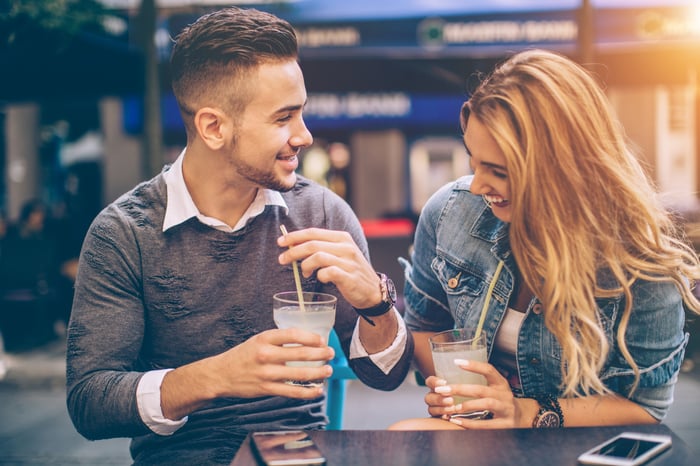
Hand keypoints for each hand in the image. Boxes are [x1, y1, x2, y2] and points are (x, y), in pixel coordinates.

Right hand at [210, 328, 333, 397]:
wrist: (221, 374)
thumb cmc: (244, 355)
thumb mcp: (258, 340)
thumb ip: (279, 340)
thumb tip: (306, 340)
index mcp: (265, 338)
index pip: (293, 334)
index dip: (312, 337)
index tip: (322, 340)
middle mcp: (266, 354)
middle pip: (301, 354)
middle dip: (321, 354)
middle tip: (331, 353)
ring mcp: (267, 373)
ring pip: (300, 374)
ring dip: (318, 373)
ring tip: (328, 370)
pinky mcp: (267, 389)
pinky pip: (292, 391)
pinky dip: (308, 392)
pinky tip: (318, 390)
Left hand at [277, 228, 381, 308]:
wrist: (373, 291)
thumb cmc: (352, 272)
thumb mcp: (340, 254)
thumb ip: (323, 248)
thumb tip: (296, 247)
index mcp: (342, 238)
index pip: (314, 232)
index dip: (295, 236)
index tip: (281, 242)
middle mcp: (346, 247)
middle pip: (313, 244)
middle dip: (293, 251)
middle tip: (283, 259)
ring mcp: (348, 262)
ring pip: (318, 257)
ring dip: (305, 265)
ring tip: (304, 273)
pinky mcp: (349, 277)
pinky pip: (327, 273)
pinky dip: (319, 276)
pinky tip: (320, 279)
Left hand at [423, 359, 522, 428]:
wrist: (522, 418)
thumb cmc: (502, 400)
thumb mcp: (496, 388)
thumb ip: (480, 382)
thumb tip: (453, 375)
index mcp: (500, 383)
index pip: (488, 370)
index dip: (474, 365)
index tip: (456, 362)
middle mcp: (504, 394)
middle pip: (481, 389)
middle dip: (460, 389)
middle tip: (443, 390)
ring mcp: (505, 409)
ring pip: (486, 404)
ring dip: (467, 405)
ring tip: (453, 407)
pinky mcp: (505, 424)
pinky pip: (486, 424)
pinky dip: (470, 423)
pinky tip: (457, 421)